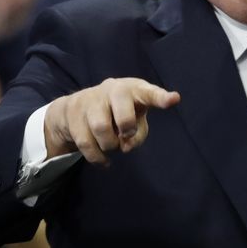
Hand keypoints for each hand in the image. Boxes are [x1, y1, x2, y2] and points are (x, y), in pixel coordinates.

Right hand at [44, 78, 180, 163]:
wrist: (76, 107)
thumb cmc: (117, 113)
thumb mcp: (134, 121)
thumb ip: (138, 135)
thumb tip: (125, 147)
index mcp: (135, 89)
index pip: (150, 93)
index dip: (162, 98)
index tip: (174, 99)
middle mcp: (113, 89)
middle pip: (123, 114)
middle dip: (127, 129)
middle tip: (126, 134)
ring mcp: (90, 99)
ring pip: (101, 130)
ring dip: (109, 145)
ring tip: (111, 144)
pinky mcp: (72, 112)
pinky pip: (85, 143)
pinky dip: (97, 157)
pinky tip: (102, 158)